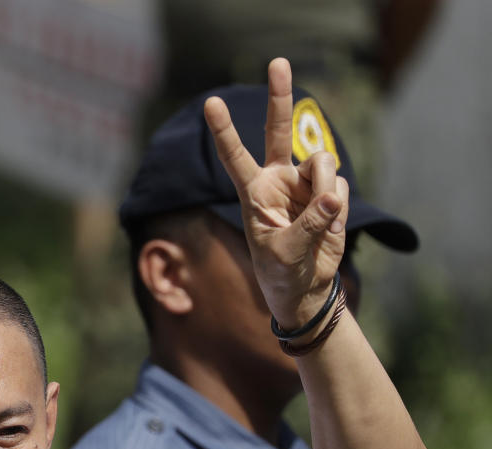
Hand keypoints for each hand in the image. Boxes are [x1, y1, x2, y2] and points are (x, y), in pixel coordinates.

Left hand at [204, 58, 348, 329]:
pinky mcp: (328, 190)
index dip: (224, 130)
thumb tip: (331, 197)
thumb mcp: (286, 254)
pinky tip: (329, 223)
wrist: (305, 286)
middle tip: (277, 61)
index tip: (211, 103)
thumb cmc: (281, 272)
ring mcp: (304, 182)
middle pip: (277, 130)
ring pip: (322, 164)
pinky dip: (338, 206)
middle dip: (279, 96)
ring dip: (325, 190)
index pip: (234, 156)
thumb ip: (308, 225)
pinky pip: (340, 185)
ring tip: (319, 219)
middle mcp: (277, 179)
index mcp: (253, 192)